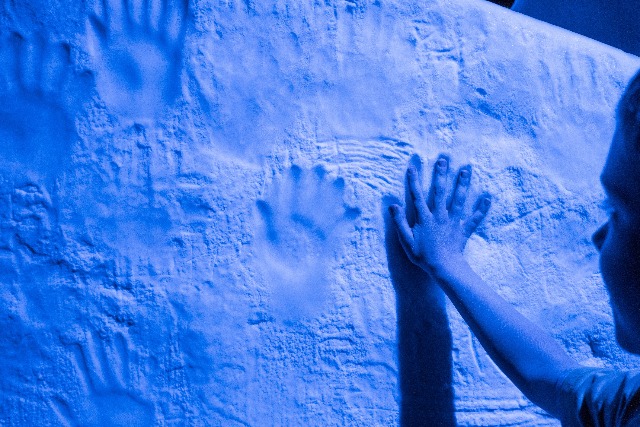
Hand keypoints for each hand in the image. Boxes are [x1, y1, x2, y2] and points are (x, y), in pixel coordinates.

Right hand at [389, 155, 490, 276]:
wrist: (445, 268)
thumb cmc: (423, 256)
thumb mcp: (406, 241)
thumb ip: (400, 222)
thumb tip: (393, 205)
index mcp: (425, 218)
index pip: (418, 196)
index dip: (414, 181)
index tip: (413, 166)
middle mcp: (440, 216)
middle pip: (441, 192)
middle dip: (442, 174)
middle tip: (444, 159)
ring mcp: (454, 222)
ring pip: (459, 199)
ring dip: (463, 183)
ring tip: (466, 169)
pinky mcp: (464, 229)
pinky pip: (475, 218)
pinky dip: (482, 208)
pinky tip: (488, 197)